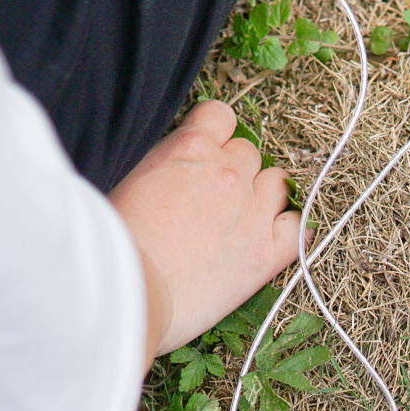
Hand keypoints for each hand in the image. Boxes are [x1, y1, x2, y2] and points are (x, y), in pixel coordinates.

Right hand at [109, 100, 299, 363]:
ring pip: (277, 184)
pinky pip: (298, 228)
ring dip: (262, 196)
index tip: (208, 151)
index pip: (220, 116)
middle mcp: (228, 173)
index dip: (215, 134)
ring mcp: (252, 212)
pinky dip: (290, 230)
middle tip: (212, 201)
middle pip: (249, 153)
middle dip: (233, 171)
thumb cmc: (111, 247)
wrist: (126, 295)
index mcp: (190, 149)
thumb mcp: (128, 184)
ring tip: (238, 222)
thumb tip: (174, 171)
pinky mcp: (266, 253)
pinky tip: (274, 238)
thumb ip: (163, 167)